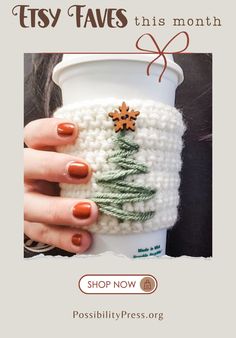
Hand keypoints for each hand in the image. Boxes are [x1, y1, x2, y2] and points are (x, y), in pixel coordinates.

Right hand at [24, 118, 97, 253]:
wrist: (62, 195)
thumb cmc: (79, 168)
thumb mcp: (83, 153)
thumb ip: (98, 144)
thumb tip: (136, 126)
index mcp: (38, 149)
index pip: (35, 133)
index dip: (50, 131)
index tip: (74, 131)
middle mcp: (26, 173)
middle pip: (27, 165)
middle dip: (52, 166)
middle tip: (84, 171)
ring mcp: (27, 199)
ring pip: (30, 205)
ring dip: (60, 210)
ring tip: (90, 212)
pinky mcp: (32, 225)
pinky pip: (43, 234)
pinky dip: (63, 238)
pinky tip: (85, 240)